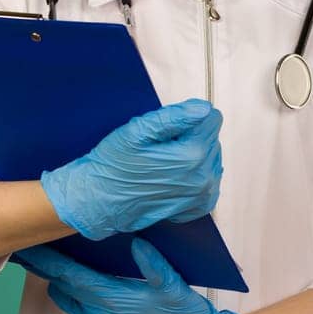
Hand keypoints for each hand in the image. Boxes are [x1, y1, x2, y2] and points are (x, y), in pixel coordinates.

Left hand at [11, 239, 251, 313]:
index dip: (51, 263)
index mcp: (115, 300)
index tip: (32, 250)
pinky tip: (78, 291)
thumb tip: (137, 242)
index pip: (73, 277)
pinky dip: (75, 301)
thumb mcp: (174, 286)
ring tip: (51, 267)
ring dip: (61, 287)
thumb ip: (154, 264)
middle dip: (48, 271)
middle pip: (65, 290)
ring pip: (71, 305)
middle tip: (32, 253)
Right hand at [39, 98, 222, 240]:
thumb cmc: (115, 165)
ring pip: (211, 155)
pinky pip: (209, 176)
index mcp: (193, 155)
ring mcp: (204, 194)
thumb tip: (203, 108)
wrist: (101, 200)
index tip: (165, 130)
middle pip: (210, 137)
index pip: (211, 117)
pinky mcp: (200, 205)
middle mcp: (205, 177)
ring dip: (191, 154)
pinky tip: (172, 175)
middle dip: (188, 136)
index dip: (186, 117)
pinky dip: (194, 173)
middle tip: (159, 147)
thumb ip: (174, 116)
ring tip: (162, 162)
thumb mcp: (136, 131)